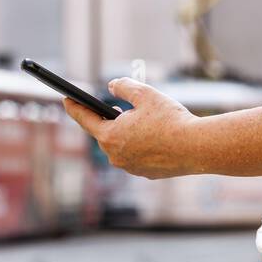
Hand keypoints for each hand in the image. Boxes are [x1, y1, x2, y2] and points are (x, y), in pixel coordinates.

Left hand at [62, 78, 200, 179]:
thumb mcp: (144, 94)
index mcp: (109, 136)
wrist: (196, 147)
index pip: (85, 119)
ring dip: (124, 134)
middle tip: (111, 108)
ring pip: (121, 147)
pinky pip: (137, 156)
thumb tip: (113, 86)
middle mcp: (115, 156)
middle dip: (107, 120)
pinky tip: (149, 137)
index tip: (66, 99)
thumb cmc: (170, 119)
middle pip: (104, 134)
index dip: (74, 107)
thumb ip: (123, 87)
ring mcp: (129, 168)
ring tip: (132, 121)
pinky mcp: (145, 174)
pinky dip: (140, 146)